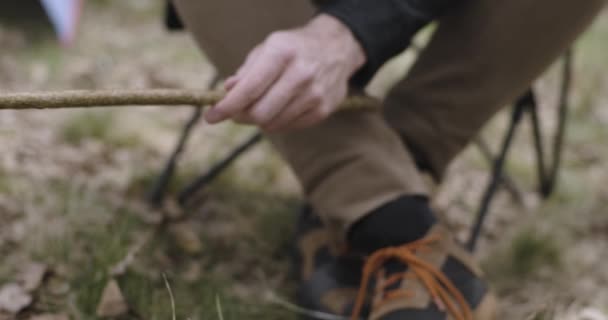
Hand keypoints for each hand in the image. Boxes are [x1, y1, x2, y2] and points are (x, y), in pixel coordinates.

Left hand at [204, 14, 365, 131]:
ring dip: (259, 120)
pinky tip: (280, 108)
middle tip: (235, 112)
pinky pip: (289, 127)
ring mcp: (314, 94)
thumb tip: (227, 93)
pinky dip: (277, 122)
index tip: (210, 117)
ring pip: (273, 124)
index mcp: (281, 53)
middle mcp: (300, 74)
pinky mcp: (322, 110)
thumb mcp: (267, 49)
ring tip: (260, 106)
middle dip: (241, 116)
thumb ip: (246, 72)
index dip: (226, 107)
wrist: (337, 49)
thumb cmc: (293, 49)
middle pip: (259, 113)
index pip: (249, 89)